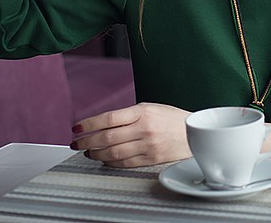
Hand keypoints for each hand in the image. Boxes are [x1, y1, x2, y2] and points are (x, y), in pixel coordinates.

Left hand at [70, 103, 191, 167]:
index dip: (89, 123)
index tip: (77, 127)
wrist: (193, 133)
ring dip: (96, 153)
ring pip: (113, 152)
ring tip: (89, 152)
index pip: (108, 118)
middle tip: (77, 143)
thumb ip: (129, 115)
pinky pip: (125, 163)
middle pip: (107, 137)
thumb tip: (103, 124)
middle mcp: (144, 128)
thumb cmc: (172, 119)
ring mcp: (147, 145)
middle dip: (87, 141)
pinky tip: (105, 160)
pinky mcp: (151, 159)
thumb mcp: (151, 108)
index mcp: (142, 112)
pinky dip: (111, 162)